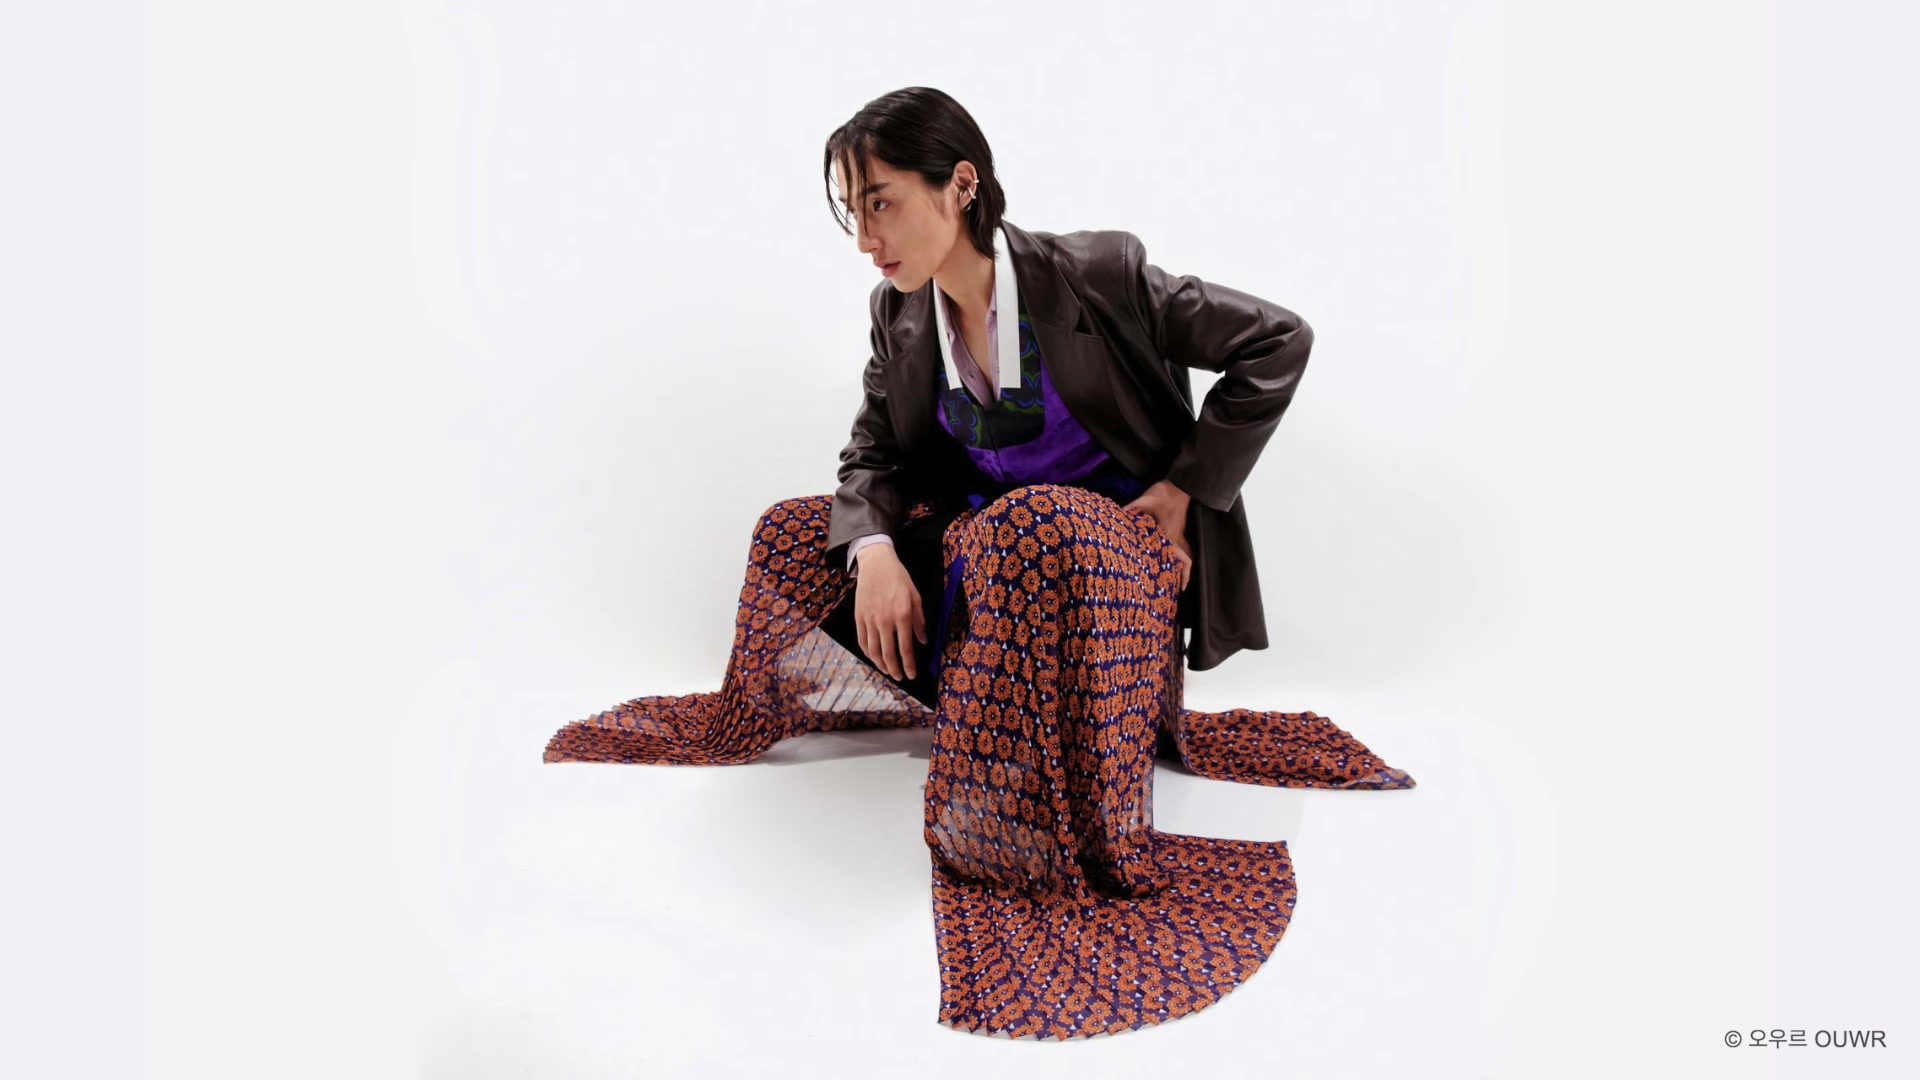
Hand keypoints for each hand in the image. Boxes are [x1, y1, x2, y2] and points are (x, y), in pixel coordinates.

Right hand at [853, 543, 926, 680]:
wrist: (876, 564)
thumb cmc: (899, 579)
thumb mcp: (916, 597)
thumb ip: (919, 621)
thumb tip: (924, 641)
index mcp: (902, 616)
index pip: (906, 648)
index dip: (909, 664)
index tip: (911, 675)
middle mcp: (885, 621)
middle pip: (888, 654)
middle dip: (895, 669)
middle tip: (899, 677)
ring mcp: (870, 620)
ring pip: (874, 650)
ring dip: (880, 664)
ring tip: (887, 671)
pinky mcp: (859, 617)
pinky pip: (862, 640)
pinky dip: (867, 652)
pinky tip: (873, 657)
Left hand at [1124, 479, 1193, 589]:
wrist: (1178, 484)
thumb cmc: (1163, 493)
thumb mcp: (1144, 500)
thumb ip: (1131, 508)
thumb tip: (1117, 515)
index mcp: (1170, 533)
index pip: (1180, 556)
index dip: (1184, 573)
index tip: (1182, 587)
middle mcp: (1177, 535)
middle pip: (1187, 558)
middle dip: (1185, 573)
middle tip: (1180, 587)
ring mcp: (1180, 531)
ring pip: (1186, 551)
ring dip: (1183, 564)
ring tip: (1178, 576)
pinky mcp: (1178, 526)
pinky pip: (1181, 543)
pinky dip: (1179, 553)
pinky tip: (1169, 555)